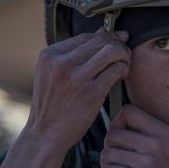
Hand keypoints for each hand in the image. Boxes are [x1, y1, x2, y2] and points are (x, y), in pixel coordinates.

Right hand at [26, 30, 130, 152]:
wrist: (45, 134)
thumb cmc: (52, 105)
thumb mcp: (53, 75)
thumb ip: (73, 54)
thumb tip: (102, 32)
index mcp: (49, 55)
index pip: (85, 36)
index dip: (104, 36)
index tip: (115, 41)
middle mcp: (61, 64)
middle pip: (100, 40)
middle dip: (116, 44)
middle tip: (123, 53)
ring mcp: (76, 78)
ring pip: (111, 51)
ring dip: (123, 55)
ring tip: (123, 64)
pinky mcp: (91, 93)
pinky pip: (116, 69)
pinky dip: (123, 69)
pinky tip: (120, 76)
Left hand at [97, 105, 168, 167]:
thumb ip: (151, 135)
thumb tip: (118, 128)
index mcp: (163, 131)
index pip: (128, 111)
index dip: (116, 123)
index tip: (118, 139)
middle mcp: (155, 142)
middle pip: (113, 135)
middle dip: (108, 148)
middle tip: (114, 161)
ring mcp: (147, 161)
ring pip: (107, 154)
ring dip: (105, 165)